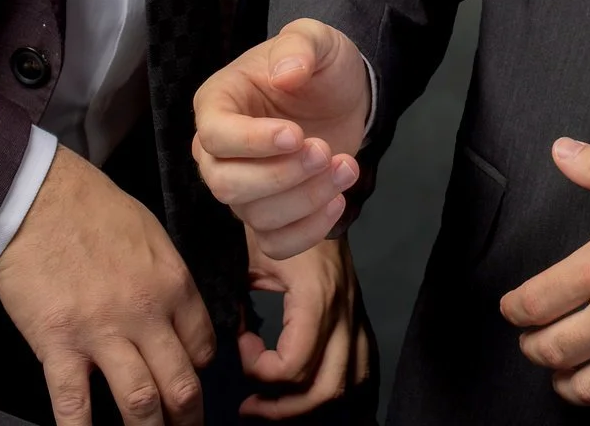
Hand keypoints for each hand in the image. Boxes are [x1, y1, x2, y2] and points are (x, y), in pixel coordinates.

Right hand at [0, 144, 214, 425]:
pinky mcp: (59, 344)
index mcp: (172, 283)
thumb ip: (166, 279)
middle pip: (180, 384)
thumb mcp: (150, 234)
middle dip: (187, 418)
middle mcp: (146, 312)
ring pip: (140, 403)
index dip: (199, 373)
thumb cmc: (94, 208)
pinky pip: (75, 405)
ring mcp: (103, 332)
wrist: (42, 197)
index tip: (190, 384)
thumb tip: (175, 314)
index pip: (202, 346)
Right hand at [193, 20, 368, 257]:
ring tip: (346, 166)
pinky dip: (307, 232)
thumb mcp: (317, 38)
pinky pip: (276, 243)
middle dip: (281, 175)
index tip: (296, 135)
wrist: (344, 95)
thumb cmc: (319, 65)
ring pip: (254, 216)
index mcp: (219, 102)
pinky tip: (338, 200)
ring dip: (305, 199)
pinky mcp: (270, 215)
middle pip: (225, 184)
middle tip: (324, 150)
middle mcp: (219, 151)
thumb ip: (300, 44)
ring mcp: (243, 187)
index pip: (215, 135)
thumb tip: (284, 73)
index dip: (252, 141)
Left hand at [239, 229, 371, 418]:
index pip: (293, 364)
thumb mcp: (253, 252)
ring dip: (309, 402)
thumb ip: (238, 295)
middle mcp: (342, 310)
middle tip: (250, 403)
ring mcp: (355, 312)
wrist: (319, 185)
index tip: (240, 342)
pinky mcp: (357, 312)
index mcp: (315, 296)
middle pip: (325, 386)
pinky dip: (335, 382)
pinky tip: (308, 388)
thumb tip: (229, 330)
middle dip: (284, 406)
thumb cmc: (281, 216)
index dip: (258, 367)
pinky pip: (360, 363)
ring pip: (349, 381)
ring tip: (275, 403)